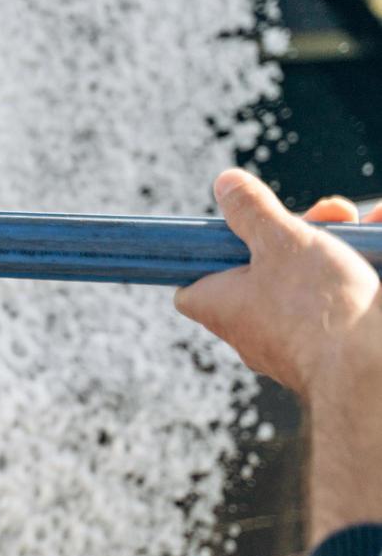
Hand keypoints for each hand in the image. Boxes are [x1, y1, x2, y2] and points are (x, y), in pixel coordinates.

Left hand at [174, 169, 381, 398]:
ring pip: (309, 282)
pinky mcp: (333, 348)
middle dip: (300, 234)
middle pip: (263, 271)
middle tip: (332, 213)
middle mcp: (251, 330)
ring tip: (366, 222)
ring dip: (338, 246)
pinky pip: (339, 303)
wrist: (371, 372)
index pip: (191, 289)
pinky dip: (360, 269)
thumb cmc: (317, 306)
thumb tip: (225, 183)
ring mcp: (293, 343)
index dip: (208, 259)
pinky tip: (380, 237)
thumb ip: (252, 211)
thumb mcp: (281, 241)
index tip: (233, 235)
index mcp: (221, 306)